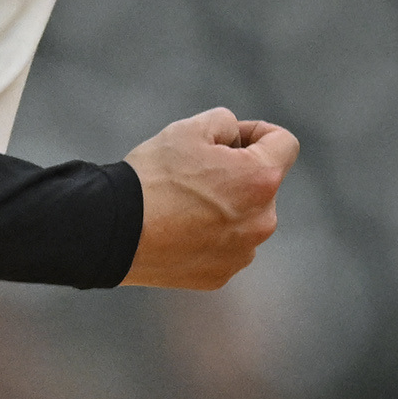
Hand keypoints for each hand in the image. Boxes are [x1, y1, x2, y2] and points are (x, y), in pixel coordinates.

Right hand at [121, 107, 299, 289]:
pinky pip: (225, 246)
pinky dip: (209, 236)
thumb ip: (226, 123)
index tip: (229, 137)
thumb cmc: (153, 176)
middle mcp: (262, 221)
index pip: (284, 143)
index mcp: (261, 180)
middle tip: (194, 172)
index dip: (257, 131)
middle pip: (262, 184)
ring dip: (225, 206)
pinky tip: (177, 229)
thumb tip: (236, 139)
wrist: (113, 230)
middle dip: (237, 173)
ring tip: (181, 203)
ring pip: (244, 218)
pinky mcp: (221, 275)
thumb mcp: (189, 129)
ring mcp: (242, 253)